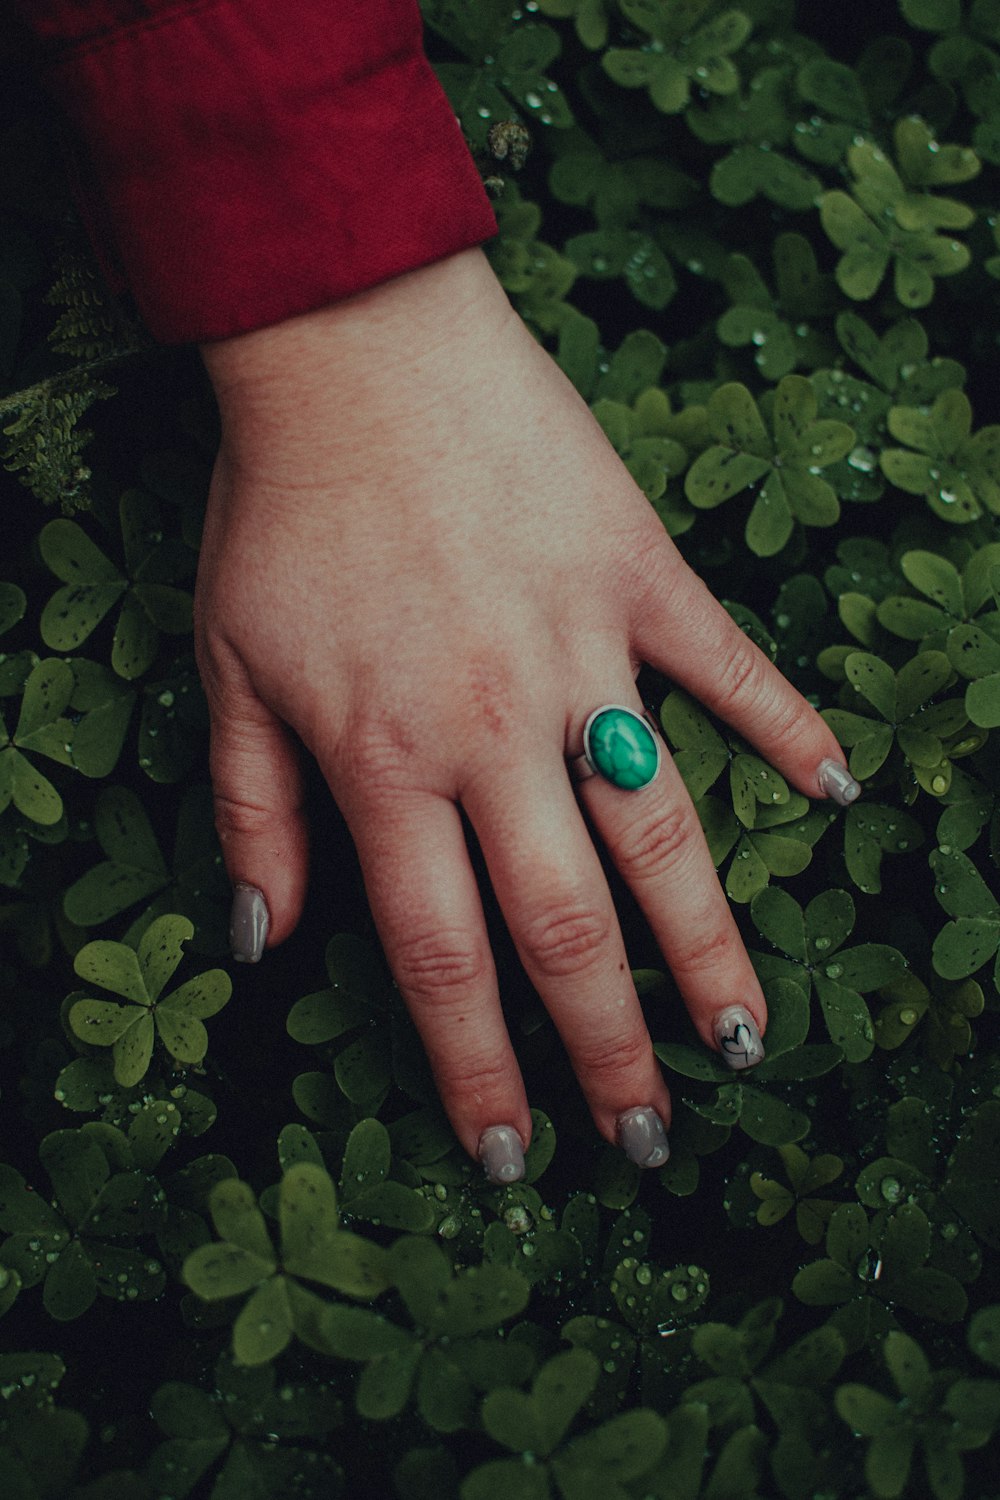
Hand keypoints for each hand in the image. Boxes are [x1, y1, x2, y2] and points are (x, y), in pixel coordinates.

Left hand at [196, 248, 856, 1181]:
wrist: (354, 345)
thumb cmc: (280, 507)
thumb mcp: (229, 669)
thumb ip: (252, 816)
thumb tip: (262, 949)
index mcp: (389, 761)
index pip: (443, 959)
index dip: (478, 1072)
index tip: (513, 1158)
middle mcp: (497, 730)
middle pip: (569, 927)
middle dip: (609, 1053)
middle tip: (649, 1142)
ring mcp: (585, 654)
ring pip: (666, 831)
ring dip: (710, 947)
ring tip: (745, 1038)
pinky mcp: (644, 577)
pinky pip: (730, 666)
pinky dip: (786, 726)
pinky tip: (835, 792)